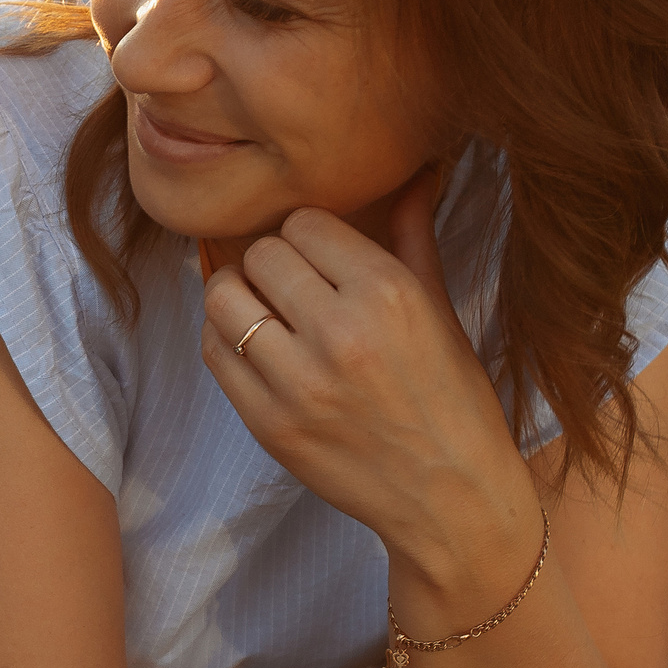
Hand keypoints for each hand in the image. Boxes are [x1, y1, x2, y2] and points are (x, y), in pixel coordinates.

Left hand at [198, 166, 531, 588]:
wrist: (452, 497)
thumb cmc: (452, 399)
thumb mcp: (442, 312)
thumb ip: (413, 236)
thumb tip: (416, 170)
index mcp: (388, 295)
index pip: (304, 223)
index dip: (308, 237)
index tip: (320, 258)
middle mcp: (340, 334)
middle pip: (260, 255)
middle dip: (273, 264)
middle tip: (292, 288)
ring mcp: (298, 384)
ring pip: (224, 298)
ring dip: (239, 297)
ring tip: (264, 311)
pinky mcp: (268, 424)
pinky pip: (214, 352)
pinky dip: (225, 341)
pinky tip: (256, 349)